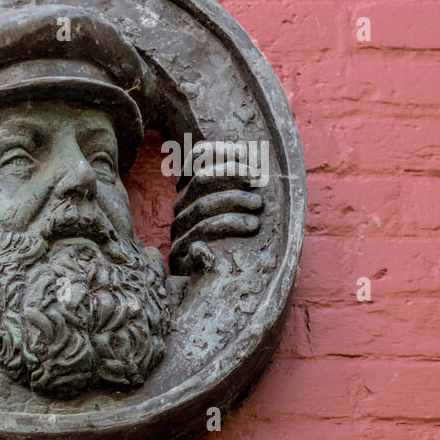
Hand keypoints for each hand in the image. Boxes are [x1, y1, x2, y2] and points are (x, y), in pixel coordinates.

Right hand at [169, 140, 264, 274]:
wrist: (213, 288)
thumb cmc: (236, 243)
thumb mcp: (240, 211)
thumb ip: (244, 188)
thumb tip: (255, 160)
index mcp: (194, 189)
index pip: (197, 158)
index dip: (221, 151)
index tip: (248, 156)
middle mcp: (183, 206)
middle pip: (202, 180)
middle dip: (233, 176)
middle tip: (259, 184)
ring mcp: (180, 231)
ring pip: (202, 210)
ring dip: (233, 207)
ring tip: (256, 218)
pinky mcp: (180, 258)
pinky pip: (193, 246)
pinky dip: (203, 248)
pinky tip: (211, 252)